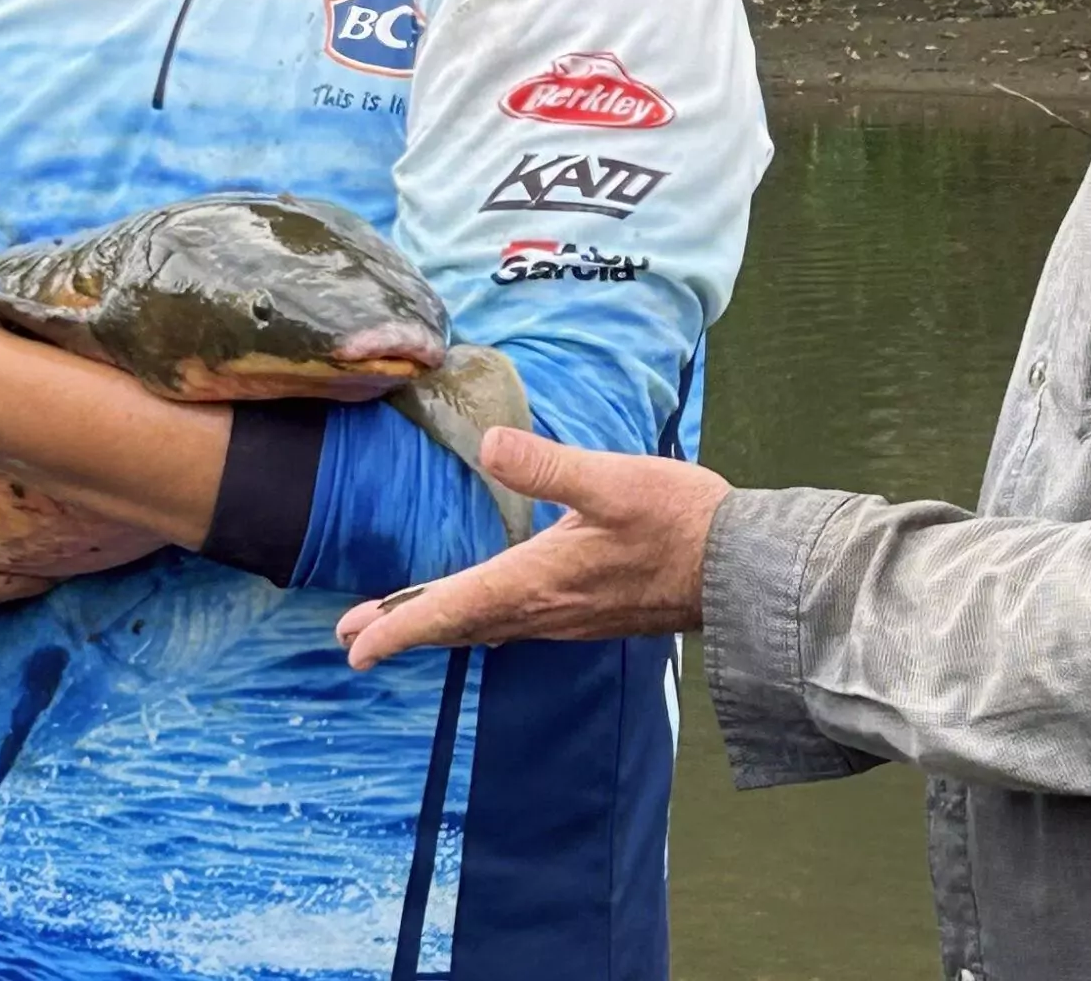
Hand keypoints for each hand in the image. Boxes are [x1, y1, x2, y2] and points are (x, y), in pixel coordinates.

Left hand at [336, 428, 729, 669]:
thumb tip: (488, 444)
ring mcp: (570, 617)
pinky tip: (488, 613)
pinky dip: (482, 622)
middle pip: (462, 625)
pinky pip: (518, 625)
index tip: (354, 645)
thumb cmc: (678, 521)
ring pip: (489, 627)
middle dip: (407, 628)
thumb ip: (548, 465)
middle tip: (354, 638)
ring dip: (443, 626)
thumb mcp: (611, 480)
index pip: (453, 609)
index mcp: (539, 579)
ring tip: (405, 623)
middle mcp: (546, 609)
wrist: (737, 569)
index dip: (399, 626)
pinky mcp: (591, 614)